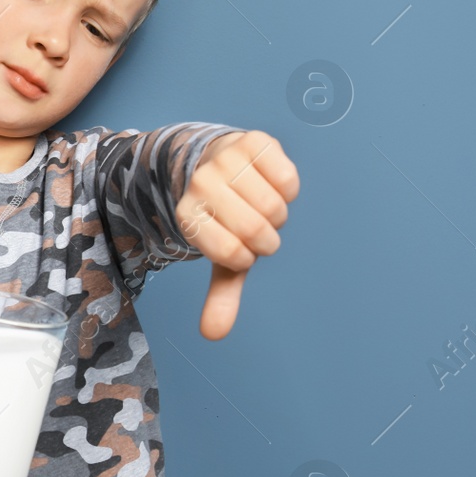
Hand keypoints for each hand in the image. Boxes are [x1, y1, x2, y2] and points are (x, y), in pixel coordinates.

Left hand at [178, 130, 299, 340]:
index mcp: (187, 215)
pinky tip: (270, 183)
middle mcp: (200, 184)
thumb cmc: (222, 216)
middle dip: (266, 238)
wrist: (214, 162)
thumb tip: (213, 335)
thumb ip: (221, 295)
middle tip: (254, 226)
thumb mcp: (221, 255)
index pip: (232, 255)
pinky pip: (287, 178)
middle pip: (256, 230)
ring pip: (274, 206)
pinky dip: (288, 188)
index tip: (239, 246)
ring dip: (277, 214)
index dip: (247, 256)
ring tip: (260, 205)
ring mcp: (225, 159)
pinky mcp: (253, 141)